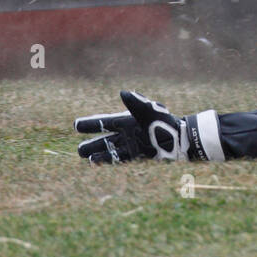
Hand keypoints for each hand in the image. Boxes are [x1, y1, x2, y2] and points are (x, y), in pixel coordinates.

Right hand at [75, 90, 190, 163]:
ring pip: (108, 150)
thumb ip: (136, 103)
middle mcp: (126, 133)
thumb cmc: (165, 121)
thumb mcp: (149, 111)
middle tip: (79, 149)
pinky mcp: (136, 156)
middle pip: (103, 139)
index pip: (104, 122)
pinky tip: (96, 163)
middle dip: (90, 143)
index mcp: (126, 121)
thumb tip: (123, 92)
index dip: (90, 124)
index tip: (76, 125)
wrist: (180, 138)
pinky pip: (118, 159)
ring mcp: (130, 145)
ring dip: (96, 153)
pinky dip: (107, 161)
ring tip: (85, 156)